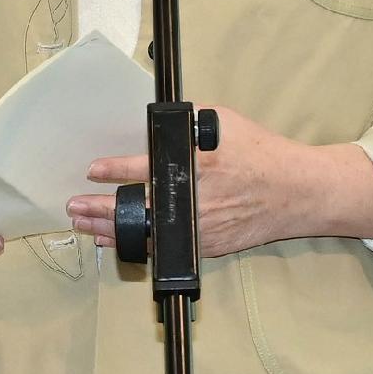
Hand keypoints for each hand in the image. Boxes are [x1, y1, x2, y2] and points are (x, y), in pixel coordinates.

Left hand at [67, 109, 372, 256]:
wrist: (298, 192)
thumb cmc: (262, 153)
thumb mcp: (224, 124)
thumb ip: (189, 126)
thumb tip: (161, 127)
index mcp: (195, 166)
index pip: (143, 168)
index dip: (114, 170)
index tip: (93, 169)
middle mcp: (194, 201)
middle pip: (136, 209)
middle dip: (99, 209)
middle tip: (74, 206)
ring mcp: (200, 229)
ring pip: (146, 234)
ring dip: (112, 231)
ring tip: (86, 226)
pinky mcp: (208, 247)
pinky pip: (166, 249)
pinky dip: (140, 245)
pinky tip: (118, 243)